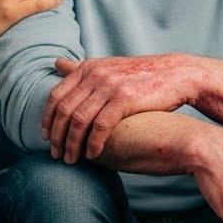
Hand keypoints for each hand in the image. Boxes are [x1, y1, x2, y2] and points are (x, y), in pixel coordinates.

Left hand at [43, 54, 195, 162]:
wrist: (177, 74)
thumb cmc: (141, 76)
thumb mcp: (108, 66)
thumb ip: (81, 69)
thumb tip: (56, 63)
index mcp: (88, 67)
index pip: (56, 95)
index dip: (47, 119)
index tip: (45, 137)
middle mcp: (95, 74)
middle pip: (64, 110)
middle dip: (57, 136)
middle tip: (56, 154)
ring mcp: (110, 86)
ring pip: (79, 120)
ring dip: (72, 144)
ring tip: (71, 159)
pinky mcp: (125, 99)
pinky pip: (100, 126)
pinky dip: (93, 143)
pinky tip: (92, 155)